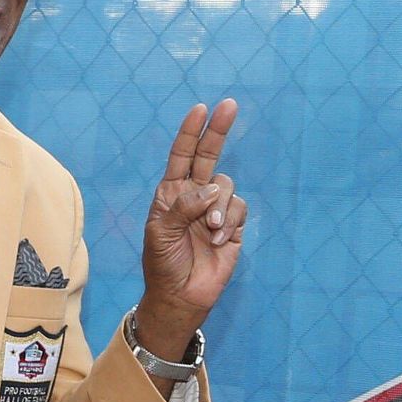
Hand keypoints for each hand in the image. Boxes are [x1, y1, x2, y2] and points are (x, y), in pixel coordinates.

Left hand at [135, 100, 245, 359]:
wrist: (181, 296)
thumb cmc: (163, 264)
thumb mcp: (161, 233)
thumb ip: (183, 206)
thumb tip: (211, 188)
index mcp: (171, 193)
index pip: (182, 155)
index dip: (191, 132)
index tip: (200, 109)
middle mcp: (194, 195)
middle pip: (209, 156)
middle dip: (219, 131)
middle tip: (229, 105)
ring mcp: (215, 210)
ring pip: (227, 186)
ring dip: (219, 206)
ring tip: (209, 230)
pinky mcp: (233, 225)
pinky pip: (239, 209)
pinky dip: (230, 222)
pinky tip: (218, 240)